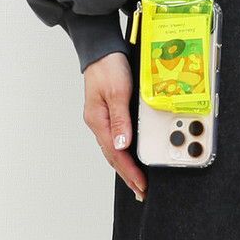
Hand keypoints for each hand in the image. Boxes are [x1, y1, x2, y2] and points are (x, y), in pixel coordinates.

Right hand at [82, 52, 147, 200]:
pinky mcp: (109, 111)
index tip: (141, 185)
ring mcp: (102, 117)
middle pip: (113, 155)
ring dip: (126, 165)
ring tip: (137, 180)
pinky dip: (125, 149)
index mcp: (98, 121)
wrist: (102, 48)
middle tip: (141, 191)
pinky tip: (132, 154)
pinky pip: (117, 136)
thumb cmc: (108, 66)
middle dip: (127, 175)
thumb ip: (120, 119)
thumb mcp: (117, 92)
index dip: (129, 172)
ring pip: (114, 148)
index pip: (115, 154)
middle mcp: (99, 122)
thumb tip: (123, 145)